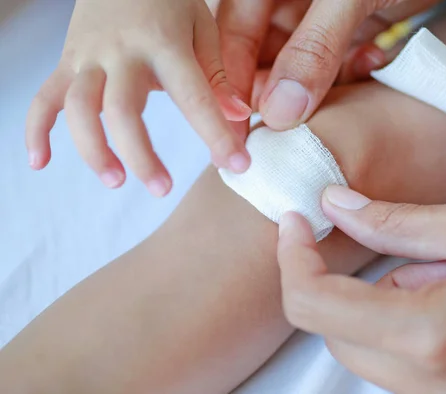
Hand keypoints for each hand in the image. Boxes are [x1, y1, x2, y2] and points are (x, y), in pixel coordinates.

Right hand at [26, 0, 251, 196]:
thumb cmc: (170, 1)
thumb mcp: (202, 27)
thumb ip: (216, 73)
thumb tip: (238, 115)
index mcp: (165, 44)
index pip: (193, 97)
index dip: (216, 135)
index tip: (238, 165)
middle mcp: (122, 53)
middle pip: (121, 110)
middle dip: (141, 155)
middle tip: (162, 189)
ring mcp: (88, 57)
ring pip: (78, 108)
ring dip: (92, 149)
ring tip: (115, 182)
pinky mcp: (67, 61)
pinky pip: (44, 97)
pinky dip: (36, 130)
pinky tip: (40, 162)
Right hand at [217, 0, 440, 130]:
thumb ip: (314, 48)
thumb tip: (278, 112)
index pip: (233, 35)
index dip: (232, 82)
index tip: (240, 130)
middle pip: (261, 56)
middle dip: (279, 92)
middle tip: (293, 125)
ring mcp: (317, 13)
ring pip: (299, 67)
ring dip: (321, 85)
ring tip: (349, 74)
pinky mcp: (349, 25)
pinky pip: (334, 63)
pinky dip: (350, 69)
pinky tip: (371, 56)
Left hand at [277, 185, 445, 392]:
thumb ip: (392, 222)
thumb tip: (332, 205)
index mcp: (433, 334)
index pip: (317, 306)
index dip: (294, 259)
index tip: (295, 224)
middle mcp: (433, 382)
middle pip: (333, 331)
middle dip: (328, 279)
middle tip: (356, 232)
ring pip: (360, 348)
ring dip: (368, 301)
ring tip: (428, 266)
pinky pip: (394, 360)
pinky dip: (395, 320)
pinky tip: (438, 290)